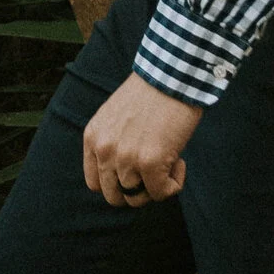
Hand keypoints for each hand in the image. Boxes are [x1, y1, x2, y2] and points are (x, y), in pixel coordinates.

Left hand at [82, 71, 201, 208]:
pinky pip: (161, 192)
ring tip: (169, 161)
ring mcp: (125, 158)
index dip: (118, 183)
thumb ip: (113, 143)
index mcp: (93, 138)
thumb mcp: (116, 118)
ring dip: (156, 185)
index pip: (95, 184)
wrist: (171, 75)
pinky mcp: (150, 162)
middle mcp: (104, 150)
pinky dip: (174, 184)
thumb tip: (127, 177)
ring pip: (137, 198)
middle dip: (136, 190)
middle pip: (114, 196)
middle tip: (154, 171)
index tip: (136, 171)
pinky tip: (180, 162)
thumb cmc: (151, 94)